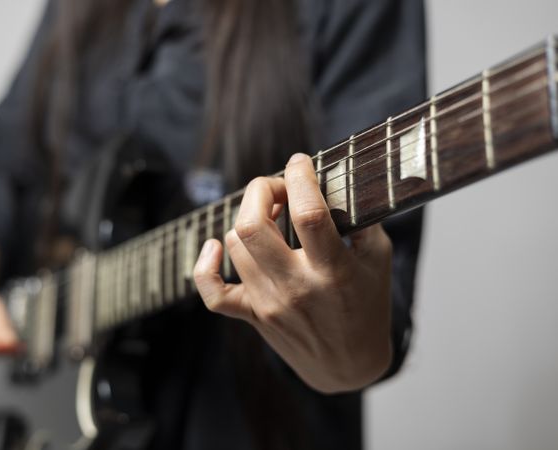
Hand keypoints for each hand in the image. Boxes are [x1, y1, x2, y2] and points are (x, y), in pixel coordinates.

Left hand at [193, 153, 392, 392]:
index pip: (308, 214)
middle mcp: (294, 287)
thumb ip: (359, 221)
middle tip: (279, 188)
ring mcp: (268, 304)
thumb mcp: (378, 261)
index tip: (300, 162)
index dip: (299, 177)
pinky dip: (205, 264)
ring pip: (235, 244)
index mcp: (333, 271)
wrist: (349, 367)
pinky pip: (212, 293)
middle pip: (253, 225)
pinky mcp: (251, 316)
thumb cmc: (368, 308)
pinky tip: (215, 245)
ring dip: (249, 217)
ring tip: (270, 215)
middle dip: (261, 190)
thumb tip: (335, 181)